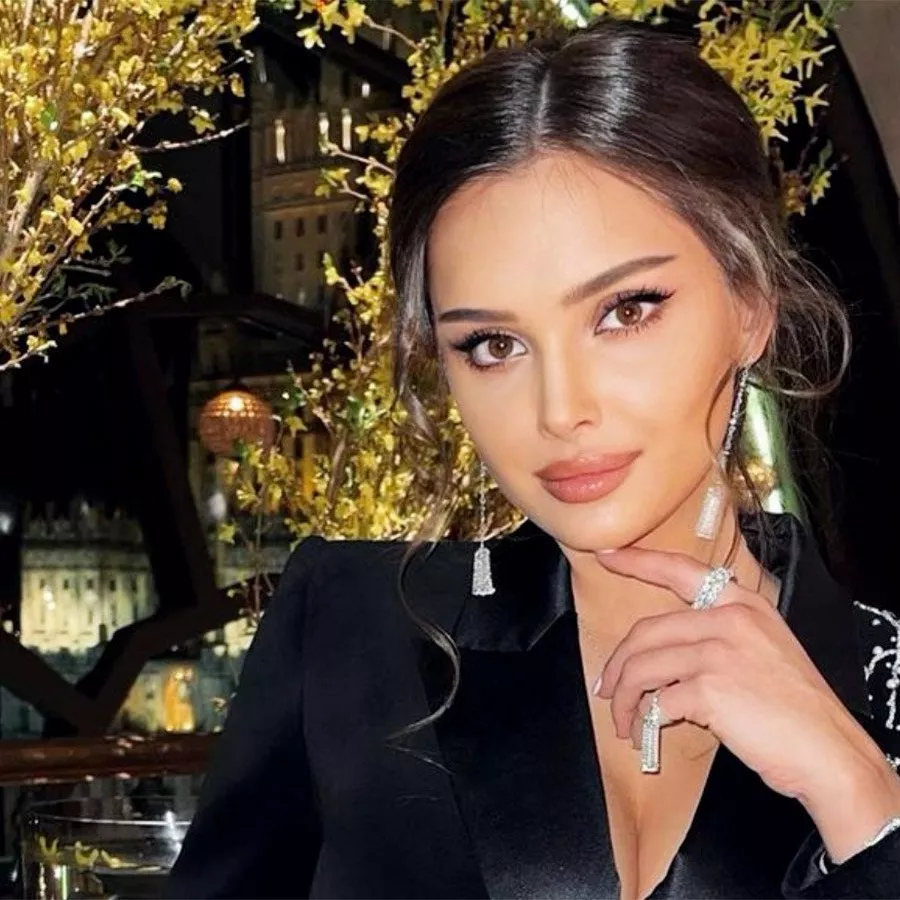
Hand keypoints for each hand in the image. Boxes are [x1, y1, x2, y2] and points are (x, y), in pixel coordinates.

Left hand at [593, 546, 899, 862]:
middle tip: (607, 687)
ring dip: (624, 698)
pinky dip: (644, 720)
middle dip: (619, 663)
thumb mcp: (766, 648)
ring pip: (642, 667)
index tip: (607, 556)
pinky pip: (657, 701)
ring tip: (623, 719)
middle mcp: (728, 619)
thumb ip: (722, 635)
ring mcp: (717, 653)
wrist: (829, 751)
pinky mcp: (709, 689)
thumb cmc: (796, 708)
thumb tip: (669, 652)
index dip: (637, 562)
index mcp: (743, 604)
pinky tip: (646, 732)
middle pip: (647, 631)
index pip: (679, 570)